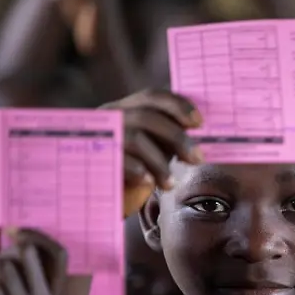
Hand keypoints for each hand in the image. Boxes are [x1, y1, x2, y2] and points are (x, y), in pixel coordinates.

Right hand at [99, 89, 203, 215]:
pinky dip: (138, 170)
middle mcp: (110, 117)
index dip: (178, 105)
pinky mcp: (93, 157)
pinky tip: (149, 183)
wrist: (100, 198)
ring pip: (135, 138)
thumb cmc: (132, 173)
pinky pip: (118, 159)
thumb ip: (170, 138)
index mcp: (126, 109)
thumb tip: (202, 133)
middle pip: (147, 117)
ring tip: (170, 183)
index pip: (153, 96)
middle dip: (177, 137)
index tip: (199, 122)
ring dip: (160, 162)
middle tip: (197, 159)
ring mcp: (99, 136)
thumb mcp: (154, 150)